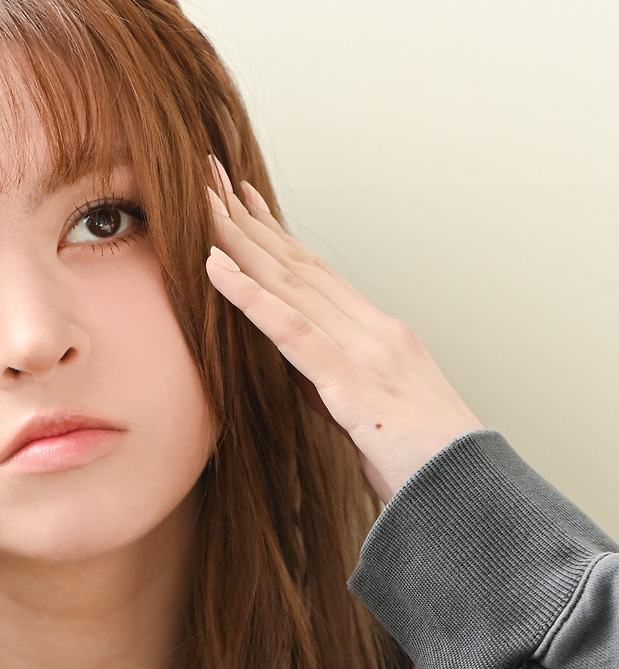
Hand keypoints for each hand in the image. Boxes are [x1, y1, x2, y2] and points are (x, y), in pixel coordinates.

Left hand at [203, 161, 481, 503]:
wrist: (467, 493)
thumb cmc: (423, 466)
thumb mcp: (371, 416)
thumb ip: (332, 385)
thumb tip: (295, 369)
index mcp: (381, 334)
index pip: (317, 272)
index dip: (276, 233)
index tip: (242, 199)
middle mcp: (374, 329)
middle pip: (299, 263)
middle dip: (249, 219)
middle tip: (207, 175)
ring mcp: (365, 351)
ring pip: (291, 283)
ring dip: (241, 241)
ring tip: (201, 204)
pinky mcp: (352, 385)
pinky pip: (292, 332)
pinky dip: (250, 297)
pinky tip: (217, 269)